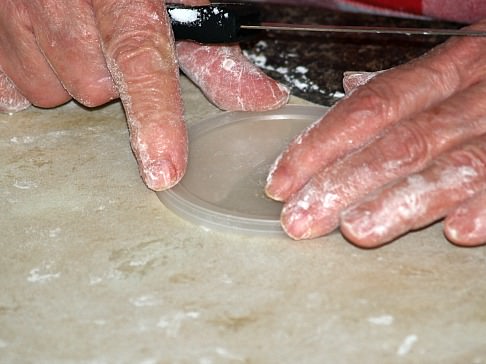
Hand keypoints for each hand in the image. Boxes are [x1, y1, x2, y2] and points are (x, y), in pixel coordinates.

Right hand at [0, 0, 288, 190]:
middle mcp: (62, 5)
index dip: (155, 120)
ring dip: (70, 73)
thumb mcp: (181, 1)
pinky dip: (34, 70)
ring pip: (51, 88)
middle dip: (107, 80)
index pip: (141, 66)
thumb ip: (215, 55)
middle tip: (111, 43)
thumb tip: (262, 99)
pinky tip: (46, 43)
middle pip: (91, 89)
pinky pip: (12, 80)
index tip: (163, 170)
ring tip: (78, 36)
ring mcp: (15, 18)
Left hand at [265, 20, 485, 246]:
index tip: (282, 182)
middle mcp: (478, 92)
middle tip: (301, 222)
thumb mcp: (458, 62)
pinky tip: (460, 233)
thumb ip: (407, 85)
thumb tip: (350, 90)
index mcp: (448, 67)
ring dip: (402, 202)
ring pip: (452, 165)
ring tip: (356, 231)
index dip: (319, 145)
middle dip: (343, 184)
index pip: (368, 108)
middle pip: (399, 142)